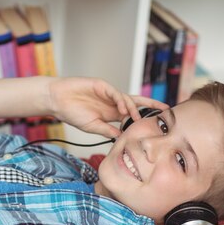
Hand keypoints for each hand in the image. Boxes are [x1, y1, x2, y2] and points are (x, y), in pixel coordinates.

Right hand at [48, 77, 167, 137]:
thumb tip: (122, 138)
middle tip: (165, 108)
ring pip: (127, 99)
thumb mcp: (92, 127)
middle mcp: (112, 103)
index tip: (155, 123)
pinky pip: (115, 93)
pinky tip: (123, 109)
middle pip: (136, 103)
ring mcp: (108, 93)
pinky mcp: (102, 85)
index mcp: (111, 114)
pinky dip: (121, 100)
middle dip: (151, 105)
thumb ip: (107, 131)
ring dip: (132, 108)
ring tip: (135, 118)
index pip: (131, 115)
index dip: (143, 118)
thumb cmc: (72, 113)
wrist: (57, 100)